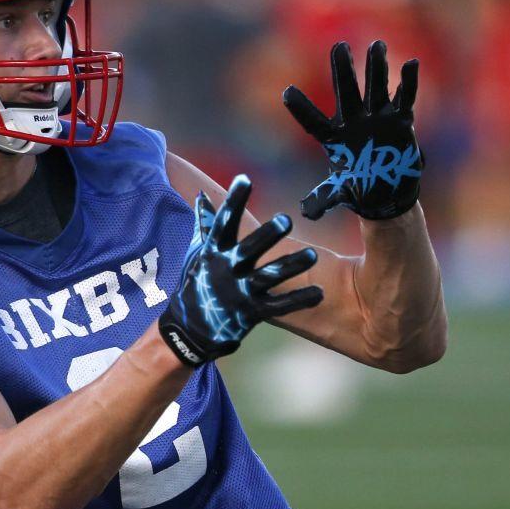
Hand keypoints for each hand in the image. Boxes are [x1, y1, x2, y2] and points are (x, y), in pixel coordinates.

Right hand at [156, 174, 322, 366]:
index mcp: (214, 252)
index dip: (233, 201)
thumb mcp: (198, 253)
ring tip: (312, 255)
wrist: (190, 330)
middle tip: (286, 220)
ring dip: (291, 266)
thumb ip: (205, 225)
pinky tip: (320, 293)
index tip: (246, 179)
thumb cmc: (198, 284)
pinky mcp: (252, 313)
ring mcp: (240, 293)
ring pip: (269, 277)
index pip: (224, 222)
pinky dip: (300, 300)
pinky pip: (280, 306)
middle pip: (249, 249)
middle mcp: (227, 270)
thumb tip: (203, 195)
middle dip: (267, 236)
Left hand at [283, 40, 423, 220]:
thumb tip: (306, 212)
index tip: (286, 93)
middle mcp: (353, 121)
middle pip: (346, 92)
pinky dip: (408, 82)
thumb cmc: (359, 189)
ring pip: (375, 87)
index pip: (313, 121)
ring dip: (376, 67)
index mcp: (333, 137)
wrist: (387, 191)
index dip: (301, 108)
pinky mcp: (400, 120)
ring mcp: (377, 117)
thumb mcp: (339, 193)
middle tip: (339, 46)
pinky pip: (405, 98)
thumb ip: (323, 199)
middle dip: (343, 70)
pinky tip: (411, 64)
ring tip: (377, 45)